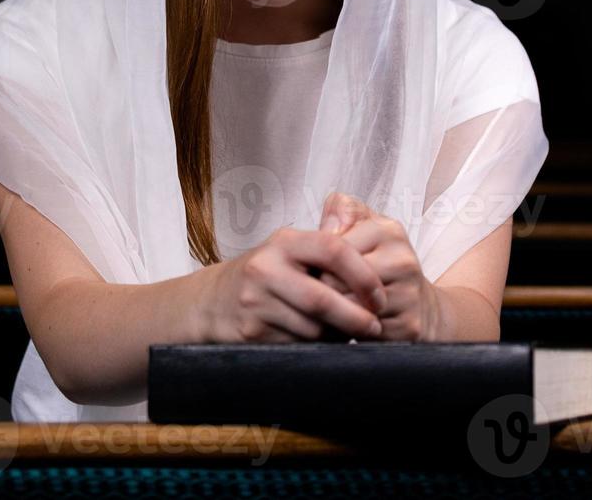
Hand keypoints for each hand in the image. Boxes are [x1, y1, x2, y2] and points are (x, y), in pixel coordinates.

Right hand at [199, 226, 388, 343]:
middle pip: (322, 298)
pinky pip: (296, 345)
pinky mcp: (250, 331)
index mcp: (284, 242)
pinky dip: (314, 348)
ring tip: (343, 334)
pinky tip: (317, 344)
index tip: (380, 297)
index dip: (364, 275)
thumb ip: (328, 251)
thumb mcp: (290, 251)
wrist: (211, 302)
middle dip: (356, 317)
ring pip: (311, 328)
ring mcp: (255, 301)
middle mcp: (266, 268)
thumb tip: (379, 272)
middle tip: (375, 327)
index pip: (334, 249)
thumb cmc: (266, 276)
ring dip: (335, 336)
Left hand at [317, 192, 440, 341]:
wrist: (421, 306)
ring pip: (349, 309)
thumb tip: (328, 228)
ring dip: (336, 314)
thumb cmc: (382, 264)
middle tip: (321, 294)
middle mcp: (403, 260)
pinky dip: (353, 332)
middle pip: (336, 280)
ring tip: (336, 310)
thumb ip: (342, 210)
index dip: (317, 263)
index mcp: (389, 231)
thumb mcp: (365, 227)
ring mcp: (410, 295)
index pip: (332, 248)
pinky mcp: (410, 327)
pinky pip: (365, 332)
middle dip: (322, 291)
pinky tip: (354, 325)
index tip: (319, 269)